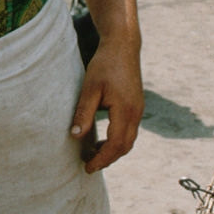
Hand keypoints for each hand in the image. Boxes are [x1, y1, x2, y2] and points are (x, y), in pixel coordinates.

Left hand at [72, 35, 143, 173]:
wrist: (123, 46)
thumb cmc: (105, 64)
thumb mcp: (90, 88)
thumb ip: (84, 112)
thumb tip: (76, 135)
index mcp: (125, 111)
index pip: (115, 144)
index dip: (101, 159)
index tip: (87, 167)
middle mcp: (136, 113)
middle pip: (125, 147)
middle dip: (107, 159)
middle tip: (88, 165)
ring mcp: (138, 110)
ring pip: (128, 140)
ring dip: (113, 151)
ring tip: (93, 155)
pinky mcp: (136, 106)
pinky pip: (129, 131)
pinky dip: (117, 141)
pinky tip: (102, 140)